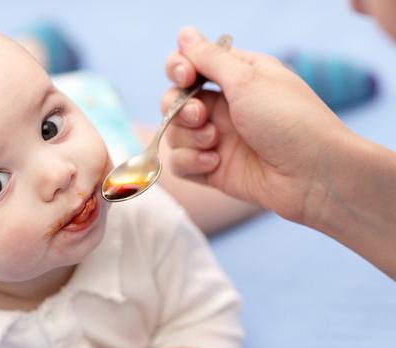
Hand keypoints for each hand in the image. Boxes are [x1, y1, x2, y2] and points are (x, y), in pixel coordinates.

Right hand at [162, 27, 355, 223]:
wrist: (313, 175)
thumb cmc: (289, 119)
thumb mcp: (248, 79)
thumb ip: (210, 58)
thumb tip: (184, 33)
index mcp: (237, 77)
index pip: (190, 66)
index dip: (178, 69)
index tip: (186, 76)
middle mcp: (224, 107)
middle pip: (173, 100)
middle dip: (178, 108)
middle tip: (200, 115)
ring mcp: (218, 139)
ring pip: (174, 133)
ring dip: (188, 137)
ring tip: (215, 142)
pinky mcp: (213, 170)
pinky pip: (179, 163)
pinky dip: (191, 162)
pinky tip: (215, 163)